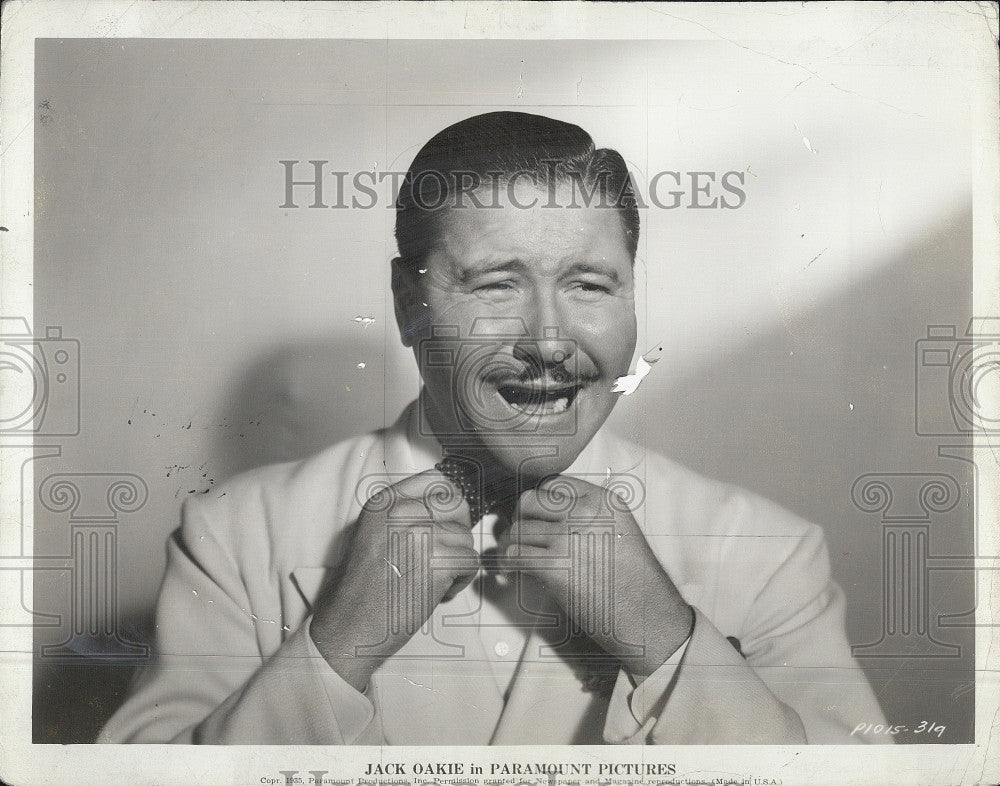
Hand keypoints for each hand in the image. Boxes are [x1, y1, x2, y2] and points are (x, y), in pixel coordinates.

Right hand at [309, 469, 477, 690]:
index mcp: (385, 502)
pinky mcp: (438, 560)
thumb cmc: (364, 587)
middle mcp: (402, 511)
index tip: (444, 523)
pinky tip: (437, 592)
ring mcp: (421, 533)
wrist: (350, 626)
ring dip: (457, 561)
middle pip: (458, 505)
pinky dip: (461, 581)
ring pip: (466, 537)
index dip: (447, 504)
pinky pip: (471, 561)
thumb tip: (447, 505)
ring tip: (432, 580)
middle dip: (456, 531)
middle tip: (439, 556)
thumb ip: (405, 514)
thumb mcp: (374, 533)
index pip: (436, 481)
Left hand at [496, 475, 692, 678]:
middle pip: (530, 500)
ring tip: (514, 557)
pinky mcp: (554, 565)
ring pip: (519, 530)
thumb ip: (589, 517)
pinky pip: (515, 555)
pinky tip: (511, 572)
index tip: (536, 517)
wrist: (647, 616)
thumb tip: (548, 517)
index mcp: (603, 500)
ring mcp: (568, 537)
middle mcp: (585, 512)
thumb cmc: (635, 582)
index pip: (554, 484)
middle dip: (521, 517)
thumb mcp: (620, 531)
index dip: (540, 502)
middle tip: (521, 535)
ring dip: (511, 544)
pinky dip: (507, 563)